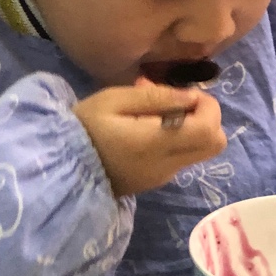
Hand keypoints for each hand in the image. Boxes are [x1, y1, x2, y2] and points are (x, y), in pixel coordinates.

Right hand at [73, 81, 226, 197]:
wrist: (60, 168)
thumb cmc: (84, 127)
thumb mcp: (114, 100)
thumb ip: (156, 97)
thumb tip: (191, 96)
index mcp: (158, 144)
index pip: (210, 130)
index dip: (208, 107)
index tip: (184, 94)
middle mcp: (168, 164)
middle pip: (215, 144)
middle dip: (206, 118)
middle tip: (177, 103)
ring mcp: (163, 176)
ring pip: (200, 151)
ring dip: (190, 128)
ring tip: (154, 114)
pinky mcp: (155, 180)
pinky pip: (181, 158)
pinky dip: (176, 140)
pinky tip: (146, 129)